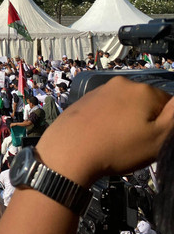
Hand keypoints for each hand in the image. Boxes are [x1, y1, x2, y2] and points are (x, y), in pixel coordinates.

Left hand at [36, 76, 173, 187]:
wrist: (69, 150)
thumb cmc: (118, 147)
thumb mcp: (158, 138)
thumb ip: (173, 116)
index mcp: (143, 89)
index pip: (167, 104)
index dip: (163, 124)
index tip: (152, 139)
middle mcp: (121, 83)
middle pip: (144, 102)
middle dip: (144, 120)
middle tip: (134, 142)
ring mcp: (99, 90)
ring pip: (124, 105)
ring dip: (126, 119)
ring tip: (116, 140)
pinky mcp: (84, 99)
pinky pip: (105, 108)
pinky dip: (108, 119)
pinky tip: (101, 135)